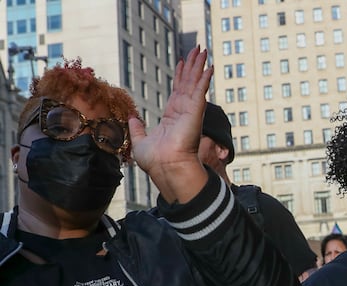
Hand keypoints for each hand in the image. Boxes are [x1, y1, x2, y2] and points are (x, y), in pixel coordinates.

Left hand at [129, 46, 213, 202]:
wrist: (165, 167)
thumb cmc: (155, 161)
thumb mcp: (140, 140)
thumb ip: (137, 128)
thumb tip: (130, 117)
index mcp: (173, 117)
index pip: (178, 91)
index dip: (180, 76)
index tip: (183, 62)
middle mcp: (184, 112)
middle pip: (189, 83)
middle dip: (193, 66)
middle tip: (197, 50)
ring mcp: (191, 111)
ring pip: (195, 83)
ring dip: (199, 66)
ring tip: (203, 50)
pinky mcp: (195, 112)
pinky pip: (201, 90)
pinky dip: (205, 77)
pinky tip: (209, 65)